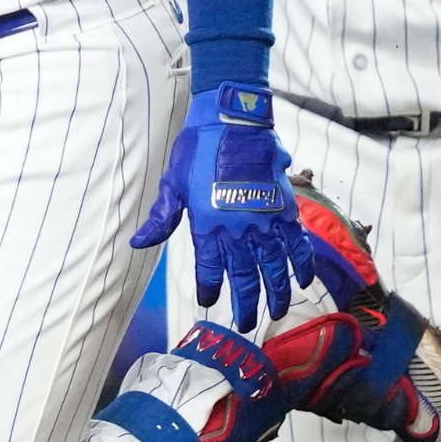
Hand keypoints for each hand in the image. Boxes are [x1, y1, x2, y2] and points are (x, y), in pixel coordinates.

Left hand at [132, 83, 316, 330]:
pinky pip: (297, 243)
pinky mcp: (285, 208)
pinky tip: (304, 281)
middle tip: (247, 323)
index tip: (210, 301)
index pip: (209, 269)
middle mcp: (237, 230)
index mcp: (207, 226)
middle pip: (244, 277)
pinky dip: (302, 263)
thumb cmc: (198, 147)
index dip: (210, 288)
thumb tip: (137, 244)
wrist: (233, 118)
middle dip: (246, 304)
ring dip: (276, 293)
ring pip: (273, 268)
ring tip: (278, 313)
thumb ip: (161, 218)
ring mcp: (264, 221)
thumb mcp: (172, 182)